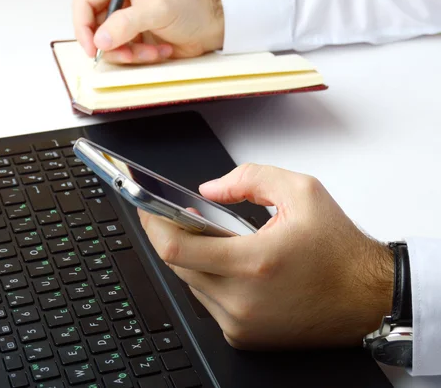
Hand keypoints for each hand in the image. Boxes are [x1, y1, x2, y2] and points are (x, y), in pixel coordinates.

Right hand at [72, 0, 223, 63]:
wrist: (209, 26)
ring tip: (152, 51)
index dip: (83, 27)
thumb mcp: (156, 11)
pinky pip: (124, 56)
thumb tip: (100, 39)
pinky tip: (160, 51)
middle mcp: (117, 2)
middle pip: (93, 30)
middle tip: (129, 53)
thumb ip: (126, 24)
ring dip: (131, 54)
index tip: (93, 47)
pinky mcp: (133, 40)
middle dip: (112, 46)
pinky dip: (140, 58)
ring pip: (109, 47)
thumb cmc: (189, 7)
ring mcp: (124, 23)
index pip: (84, 3)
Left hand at [138, 163, 393, 348]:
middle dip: (173, 236)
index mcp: (255, 263)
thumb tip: (209, 190)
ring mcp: (241, 324)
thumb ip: (250, 178)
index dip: (154, 226)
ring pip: (190, 284)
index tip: (147, 209)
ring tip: (215, 238)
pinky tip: (230, 264)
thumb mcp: (301, 192)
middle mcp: (243, 300)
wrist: (367, 297)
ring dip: (193, 259)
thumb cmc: (339, 251)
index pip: (176, 249)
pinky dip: (209, 280)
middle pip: (178, 265)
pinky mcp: (243, 337)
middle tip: (182, 216)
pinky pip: (207, 302)